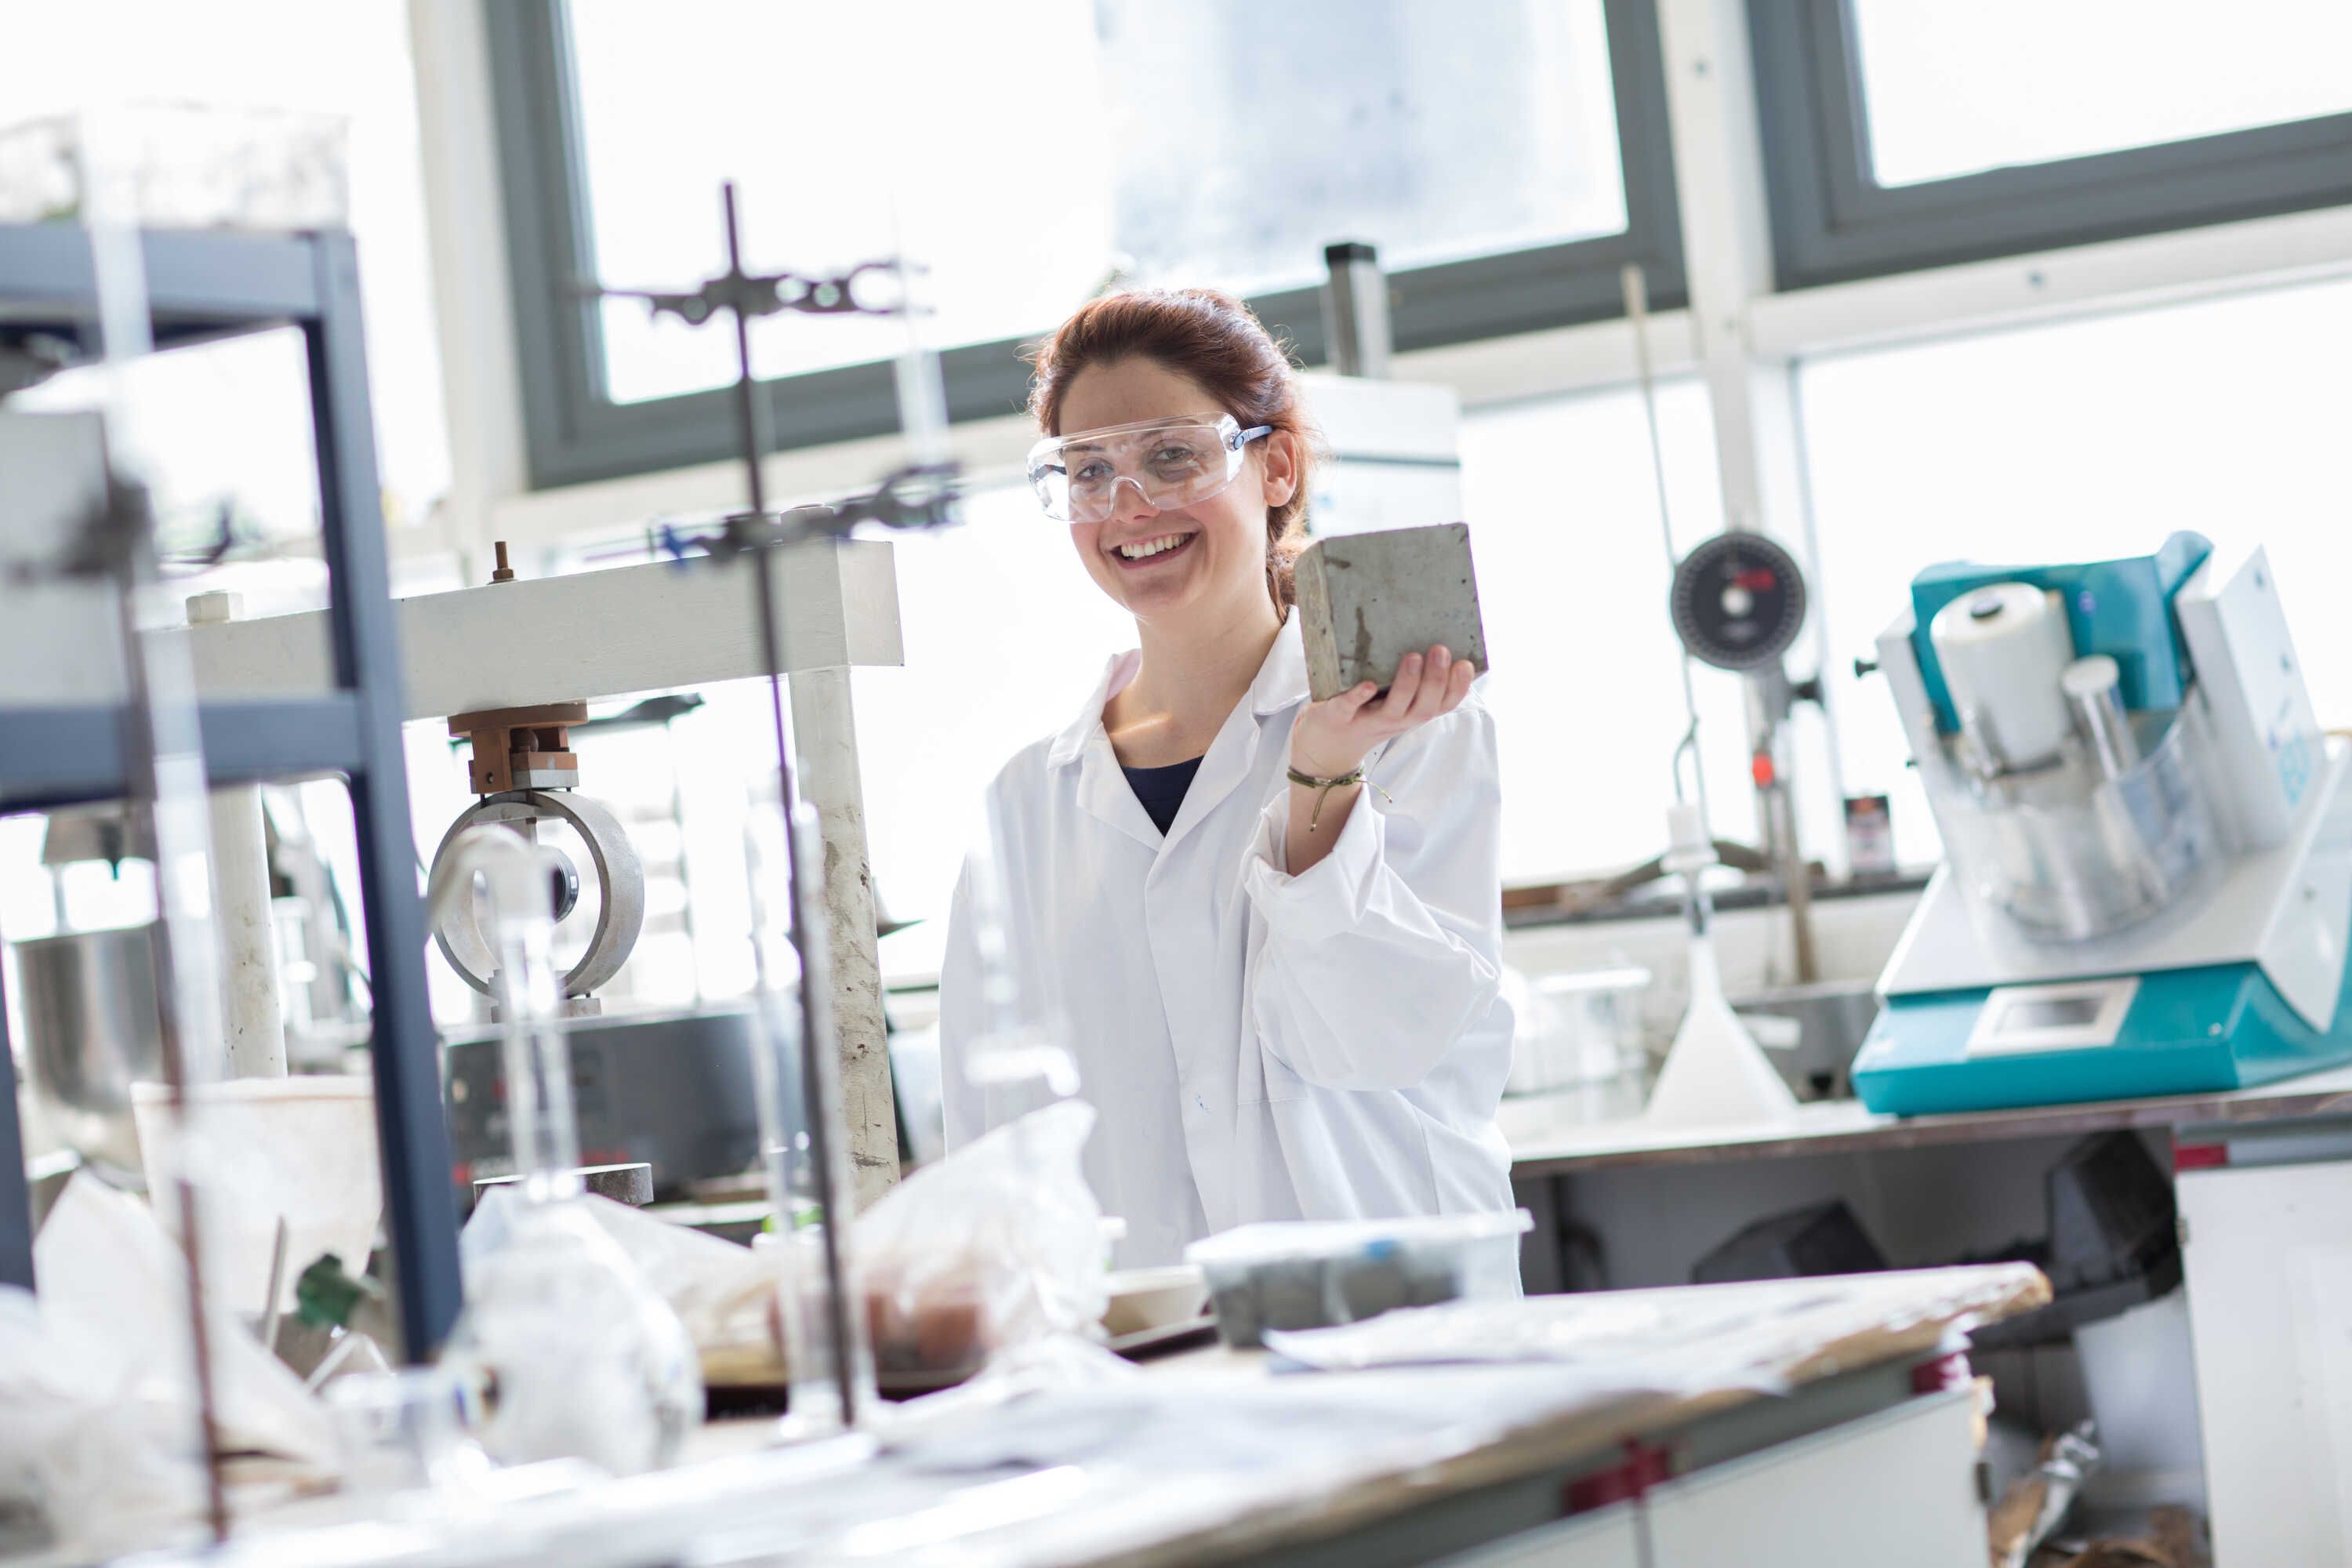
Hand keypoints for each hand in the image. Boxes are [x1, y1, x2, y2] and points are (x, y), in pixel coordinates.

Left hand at [1289, 644, 1475, 776]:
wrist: (1326, 744)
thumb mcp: (1394, 695)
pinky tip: (1368, 684)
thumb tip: (1433, 627)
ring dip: (1406, 684)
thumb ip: (1412, 674)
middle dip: (1435, 680)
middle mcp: (1395, 720)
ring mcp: (1367, 720)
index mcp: (1412, 711)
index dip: (1457, 687)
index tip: (1465, 664)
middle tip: (1440, 650)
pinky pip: (1349, 708)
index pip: (1443, 704)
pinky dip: (1358, 697)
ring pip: (1394, 709)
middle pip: (1423, 707)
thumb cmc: (1367, 708)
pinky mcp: (1337, 717)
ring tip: (1414, 657)